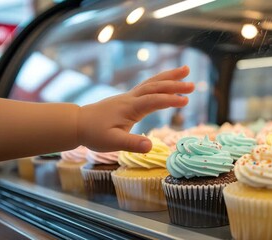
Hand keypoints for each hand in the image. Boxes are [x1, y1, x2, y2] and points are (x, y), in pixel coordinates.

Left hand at [77, 66, 193, 152]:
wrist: (78, 123)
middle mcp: (131, 98)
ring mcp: (130, 96)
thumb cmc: (94, 134)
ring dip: (169, 76)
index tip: (186, 101)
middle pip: (155, 86)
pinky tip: (168, 81)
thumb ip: (131, 144)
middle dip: (174, 84)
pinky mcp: (129, 98)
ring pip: (152, 82)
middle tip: (193, 85)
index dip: (169, 100)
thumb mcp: (112, 143)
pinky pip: (148, 86)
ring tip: (186, 69)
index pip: (153, 101)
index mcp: (129, 108)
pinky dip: (161, 81)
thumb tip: (151, 147)